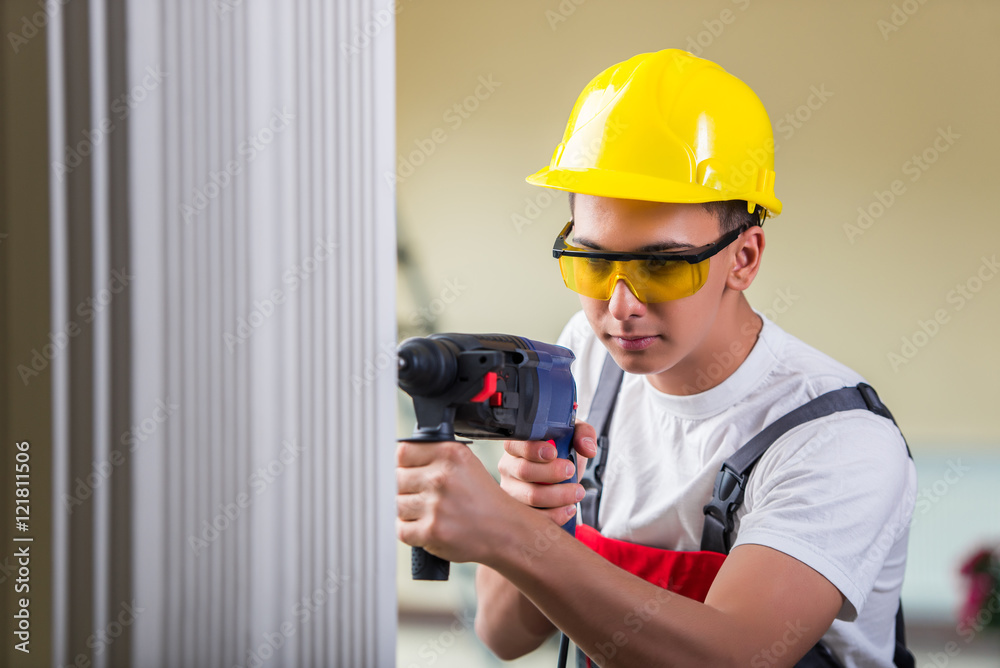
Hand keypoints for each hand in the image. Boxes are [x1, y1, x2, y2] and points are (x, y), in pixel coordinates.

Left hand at [397, 440, 522, 564]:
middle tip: (428, 496)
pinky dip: (411, 531)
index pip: (403, 452)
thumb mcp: (465, 463)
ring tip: (432, 513)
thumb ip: (435, 456)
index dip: (406, 464)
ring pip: (398, 504)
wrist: (504, 530)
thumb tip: (401, 458)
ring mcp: (436, 505)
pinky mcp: (431, 531)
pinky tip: (429, 526)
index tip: (413, 471)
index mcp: (450, 454)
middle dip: (409, 489)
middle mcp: (442, 477)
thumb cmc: (483, 499)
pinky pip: (402, 529)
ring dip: (410, 511)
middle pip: (398, 479)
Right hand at [497, 421, 597, 525]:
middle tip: (571, 470)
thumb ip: (582, 433)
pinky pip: (536, 517)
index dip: (534, 449)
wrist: (561, 472)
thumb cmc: (560, 451)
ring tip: (577, 492)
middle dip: (552, 473)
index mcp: (517, 445)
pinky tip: (569, 508)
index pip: (516, 445)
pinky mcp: (520, 509)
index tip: (553, 452)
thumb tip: (587, 448)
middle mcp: (509, 466)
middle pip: (524, 471)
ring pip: (531, 496)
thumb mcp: (573, 434)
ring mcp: (512, 489)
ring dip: (559, 496)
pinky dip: (556, 515)